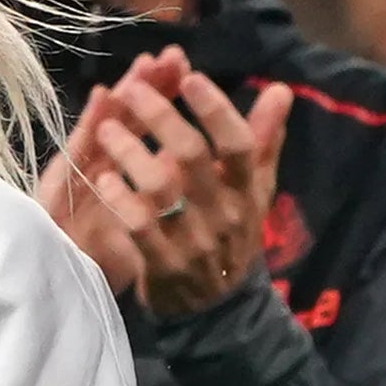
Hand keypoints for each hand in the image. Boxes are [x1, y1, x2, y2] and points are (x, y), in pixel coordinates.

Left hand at [43, 51, 289, 317]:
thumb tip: (282, 90)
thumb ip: (263, 139)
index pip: (237, 144)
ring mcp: (193, 241)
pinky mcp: (163, 264)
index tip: (190, 77)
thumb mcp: (255, 190)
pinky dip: (119, 197)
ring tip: (107, 127)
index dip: (215, 110)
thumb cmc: (234, 234)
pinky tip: (103, 176)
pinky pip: (138, 225)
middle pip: (192, 156)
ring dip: (129, 152)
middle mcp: (224, 213)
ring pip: (159, 187)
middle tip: (133, 90)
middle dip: (160, 117)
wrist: (221, 308)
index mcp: (247, 191)